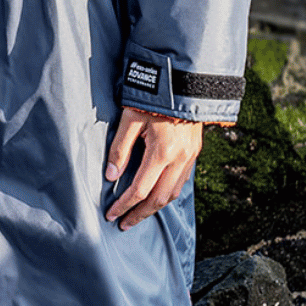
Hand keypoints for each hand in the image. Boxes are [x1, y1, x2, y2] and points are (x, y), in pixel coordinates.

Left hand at [104, 107, 201, 229]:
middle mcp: (179, 158)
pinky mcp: (195, 152)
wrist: (184, 82)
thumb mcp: (130, 118)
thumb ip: (120, 148)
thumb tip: (111, 176)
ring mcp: (190, 156)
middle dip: (140, 214)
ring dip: (155, 207)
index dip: (124, 205)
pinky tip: (156, 196)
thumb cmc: (152, 97)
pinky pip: (181, 182)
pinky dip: (167, 193)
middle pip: (159, 199)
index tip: (111, 214)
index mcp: (162, 151)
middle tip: (123, 224)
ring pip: (173, 193)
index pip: (140, 189)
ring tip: (138, 214)